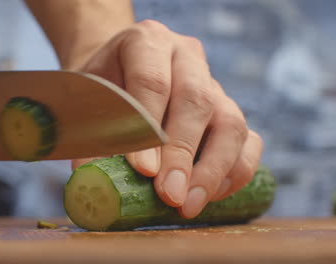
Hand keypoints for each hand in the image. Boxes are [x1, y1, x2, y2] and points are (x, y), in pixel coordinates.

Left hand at [72, 20, 262, 217]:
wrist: (121, 72)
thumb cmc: (103, 88)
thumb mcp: (87, 99)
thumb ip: (91, 133)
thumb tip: (95, 179)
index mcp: (146, 41)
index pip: (152, 82)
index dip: (149, 129)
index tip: (144, 171)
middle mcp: (186, 56)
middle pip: (197, 101)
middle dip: (183, 154)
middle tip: (169, 195)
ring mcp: (214, 83)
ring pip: (230, 122)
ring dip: (213, 170)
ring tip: (188, 205)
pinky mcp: (230, 109)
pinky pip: (249, 140)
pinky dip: (235, 171)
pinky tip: (210, 195)